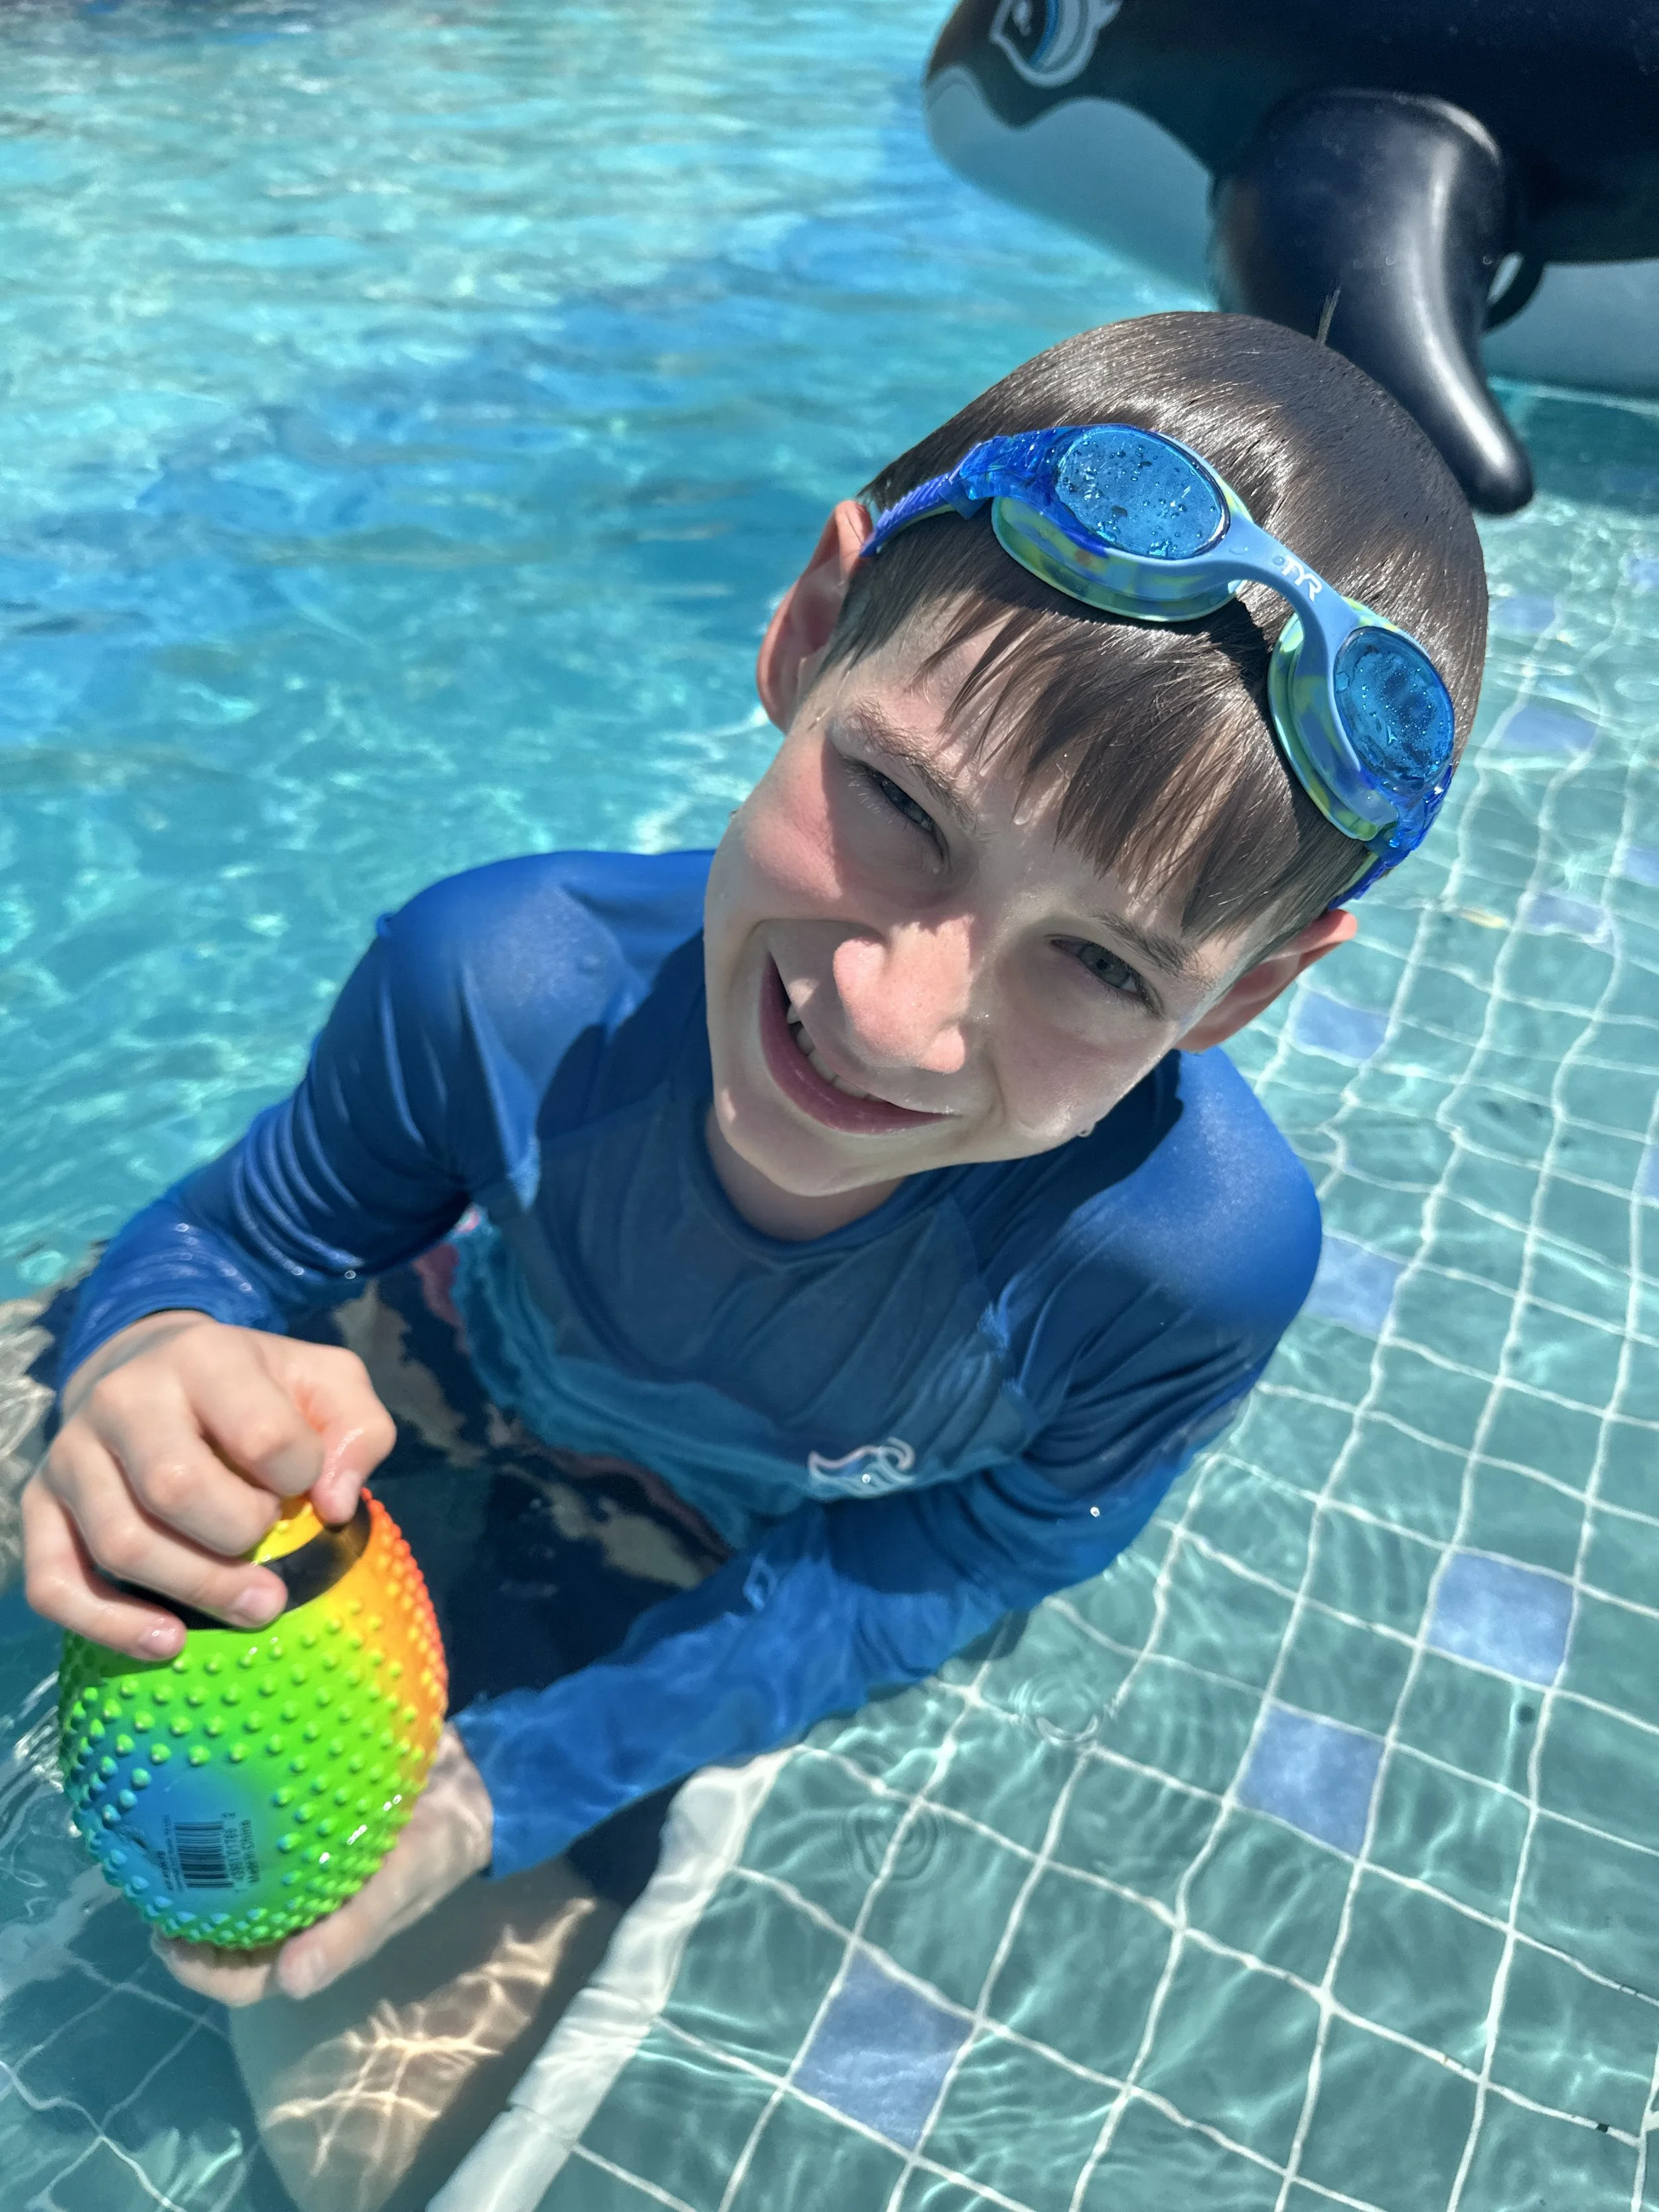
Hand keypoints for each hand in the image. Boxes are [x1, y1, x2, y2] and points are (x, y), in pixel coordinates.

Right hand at [23, 1311, 395, 1660]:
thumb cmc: (258, 1390)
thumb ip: (358, 1429)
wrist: (156, 1370)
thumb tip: (335, 1506)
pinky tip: (168, 1641)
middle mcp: (123, 1398)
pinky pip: (55, 1582)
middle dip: (240, 1542)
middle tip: (278, 1571)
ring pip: (122, 1543)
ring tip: (254, 1609)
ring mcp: (72, 1454)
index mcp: (203, 1357)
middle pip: (176, 1489)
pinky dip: (109, 1625)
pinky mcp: (39, 1506)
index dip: (299, 1475)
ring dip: (194, 1591)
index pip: (261, 1435)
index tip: (304, 1488)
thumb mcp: (326, 1383)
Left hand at [153, 1726, 493, 2006]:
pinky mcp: (310, 1823)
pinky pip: (260, 1831)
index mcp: (322, 1941)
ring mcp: (305, 1870)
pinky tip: (211, 1782)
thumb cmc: (442, 1841)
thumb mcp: (406, 1881)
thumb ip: (353, 1929)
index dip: (202, 1971)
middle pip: (230, 1937)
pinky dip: (231, 1820)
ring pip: (239, 1887)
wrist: (478, 1780)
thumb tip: (293, 1983)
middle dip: (186, 1922)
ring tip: (163, 1836)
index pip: (249, 1978)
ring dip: (200, 1875)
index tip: (165, 1937)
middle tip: (150, 1883)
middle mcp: (305, 1912)